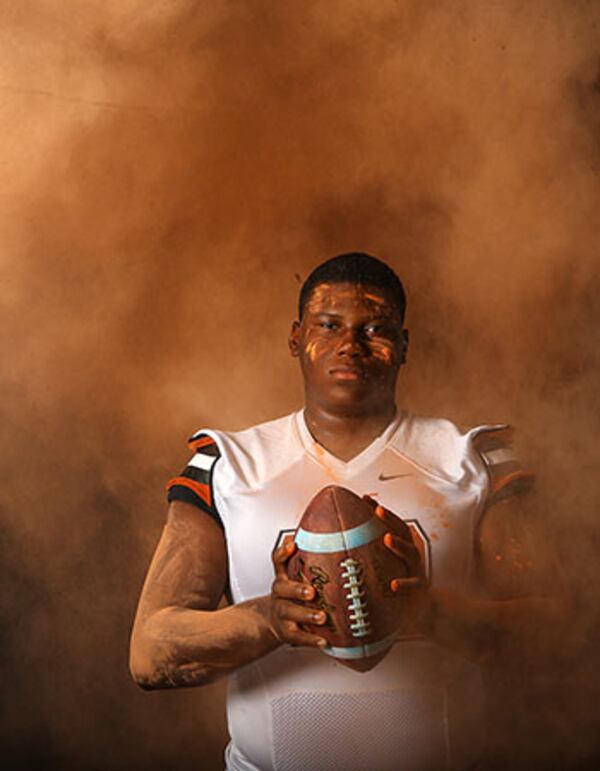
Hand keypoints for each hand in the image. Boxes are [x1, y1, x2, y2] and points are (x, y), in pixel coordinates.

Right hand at [269, 537, 327, 647]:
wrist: (273, 620)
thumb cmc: (291, 595)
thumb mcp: (295, 576)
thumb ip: (307, 561)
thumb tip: (328, 538)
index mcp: (283, 577)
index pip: (278, 561)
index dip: (283, 552)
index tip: (292, 545)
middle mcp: (279, 594)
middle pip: (283, 589)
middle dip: (297, 589)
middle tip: (311, 591)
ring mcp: (282, 613)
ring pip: (290, 613)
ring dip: (306, 614)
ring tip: (321, 617)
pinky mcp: (287, 632)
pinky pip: (299, 636)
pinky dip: (311, 639)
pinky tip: (324, 640)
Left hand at [364, 496, 434, 634]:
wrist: (421, 612)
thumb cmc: (397, 587)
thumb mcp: (384, 569)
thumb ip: (368, 556)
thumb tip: (337, 545)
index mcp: (401, 548)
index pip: (392, 524)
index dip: (380, 511)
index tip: (365, 499)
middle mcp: (410, 556)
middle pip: (403, 532)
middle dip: (390, 519)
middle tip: (377, 510)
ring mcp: (417, 570)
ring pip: (411, 554)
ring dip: (399, 545)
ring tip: (387, 538)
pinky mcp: (420, 590)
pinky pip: (414, 585)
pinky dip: (404, 584)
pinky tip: (393, 585)